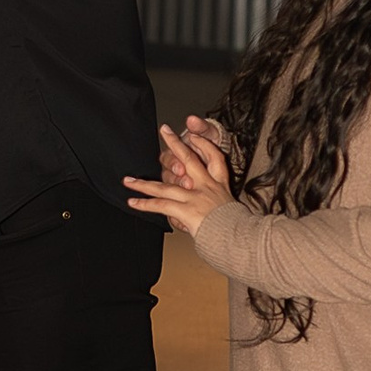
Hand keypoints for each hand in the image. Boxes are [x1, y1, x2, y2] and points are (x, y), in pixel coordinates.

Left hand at [126, 118, 230, 236]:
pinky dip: (145, 204)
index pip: (216, 159)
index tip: (194, 136)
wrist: (242, 239)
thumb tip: (198, 217)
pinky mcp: (187, 210)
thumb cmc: (241, 231)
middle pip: (190, 160)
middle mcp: (207, 188)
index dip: (204, 145)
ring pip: (165, 187)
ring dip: (143, 184)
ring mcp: (196, 198)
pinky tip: (133, 202)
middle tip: (164, 131)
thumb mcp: (236, 214)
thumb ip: (217, 211)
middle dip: (175, 144)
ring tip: (128, 181)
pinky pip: (161, 205)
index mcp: (220, 187)